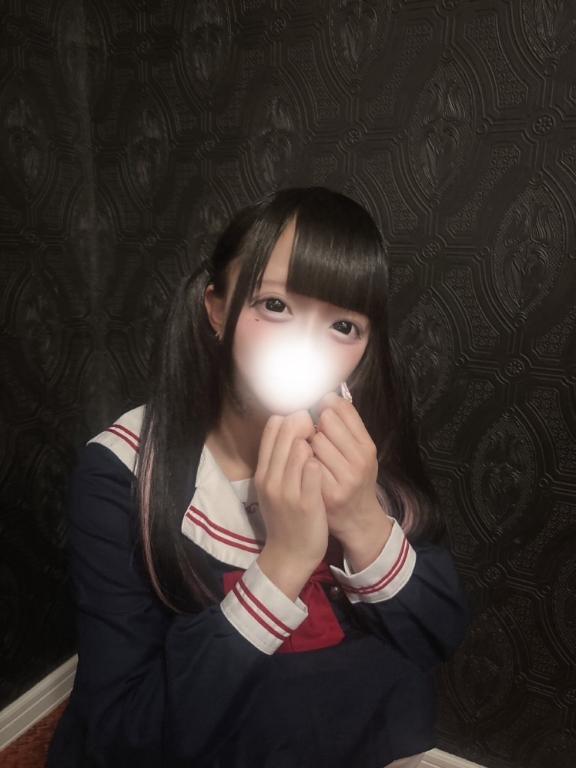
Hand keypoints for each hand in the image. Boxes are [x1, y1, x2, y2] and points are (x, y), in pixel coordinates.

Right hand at [254, 410, 328, 598]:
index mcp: (262, 472)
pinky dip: (320, 460)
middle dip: (304, 421)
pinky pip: (314, 470)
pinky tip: (326, 461)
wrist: (289, 553)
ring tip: (322, 439)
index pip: (271, 430)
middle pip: (286, 434)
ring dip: (313, 439)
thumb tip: (286, 428)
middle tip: (316, 421)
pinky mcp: (306, 501)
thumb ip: (277, 461)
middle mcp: (271, 479)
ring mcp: (287, 490)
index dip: (289, 417)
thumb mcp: (272, 487)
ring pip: (300, 449)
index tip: (303, 417)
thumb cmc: (284, 517)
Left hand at [307, 391, 391, 561]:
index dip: (328, 404)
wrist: (358, 520)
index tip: (320, 406)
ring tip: (309, 450)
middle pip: (326, 423)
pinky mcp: (328, 493)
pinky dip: (302, 461)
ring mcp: (344, 478)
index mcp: (368, 447)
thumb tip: (330, 395)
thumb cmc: (355, 479)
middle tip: (314, 431)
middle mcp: (360, 462)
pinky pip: (307, 463)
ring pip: (314, 441)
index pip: (345, 411)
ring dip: (307, 442)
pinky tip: (303, 465)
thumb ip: (348, 427)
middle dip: (316, 424)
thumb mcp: (360, 453)